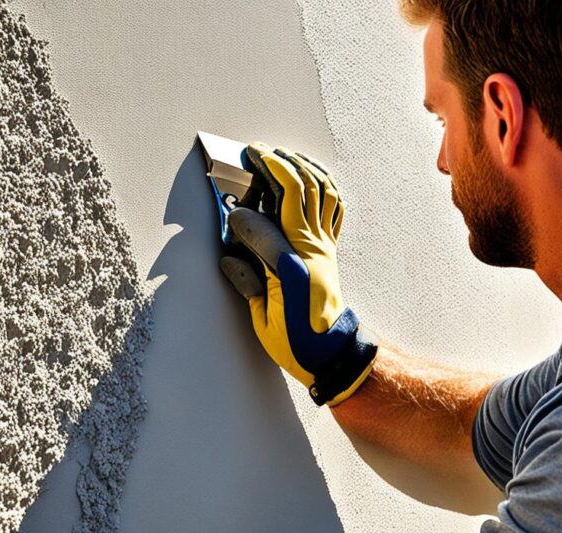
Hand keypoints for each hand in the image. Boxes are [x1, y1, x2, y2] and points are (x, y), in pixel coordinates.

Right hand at [219, 143, 376, 405]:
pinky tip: (313, 175)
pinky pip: (334, 207)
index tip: (228, 214)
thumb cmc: (295, 341)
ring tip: (282, 154)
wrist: (331, 352)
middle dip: (276, 165)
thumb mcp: (262, 319)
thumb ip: (248, 283)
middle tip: (254, 152)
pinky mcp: (330, 248)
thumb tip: (232, 255)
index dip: (243, 215)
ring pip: (321, 190)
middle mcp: (312, 249)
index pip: (264, 224)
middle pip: (299, 191)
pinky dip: (324, 184)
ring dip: (302, 166)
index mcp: (291, 267)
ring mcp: (324, 246)